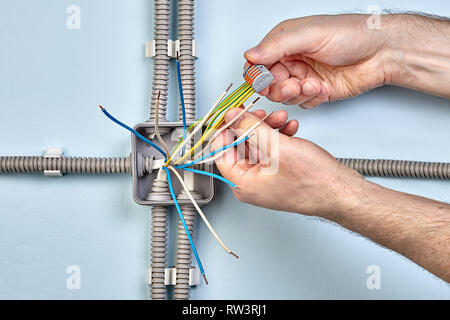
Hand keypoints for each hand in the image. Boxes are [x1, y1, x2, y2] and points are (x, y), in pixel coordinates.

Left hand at [212, 108, 364, 216]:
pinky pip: (271, 150)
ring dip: (268, 128)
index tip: (231, 114)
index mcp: (242, 183)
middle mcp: (251, 182)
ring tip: (282, 119)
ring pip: (258, 144)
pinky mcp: (279, 172)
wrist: (340, 192)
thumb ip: (251, 128)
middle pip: (240, 146)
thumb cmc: (313, 182)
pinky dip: (279, 137)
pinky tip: (290, 129)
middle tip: (260, 112)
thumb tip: (232, 117)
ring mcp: (266, 178)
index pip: (220, 152)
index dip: (225, 130)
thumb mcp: (276, 147)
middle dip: (252, 125)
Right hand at [244, 14, 397, 107]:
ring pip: (284, 96)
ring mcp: (303, 77)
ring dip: (297, 93)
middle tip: (293, 85)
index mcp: (285, 42)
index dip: (258, 75)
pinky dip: (311, 99)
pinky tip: (324, 88)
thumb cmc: (352, 34)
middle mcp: (292, 60)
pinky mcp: (315, 92)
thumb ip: (277, 46)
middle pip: (268, 84)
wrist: (382, 52)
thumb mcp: (310, 34)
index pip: (257, 64)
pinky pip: (302, 104)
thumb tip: (250, 55)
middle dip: (280, 88)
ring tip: (314, 84)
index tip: (266, 80)